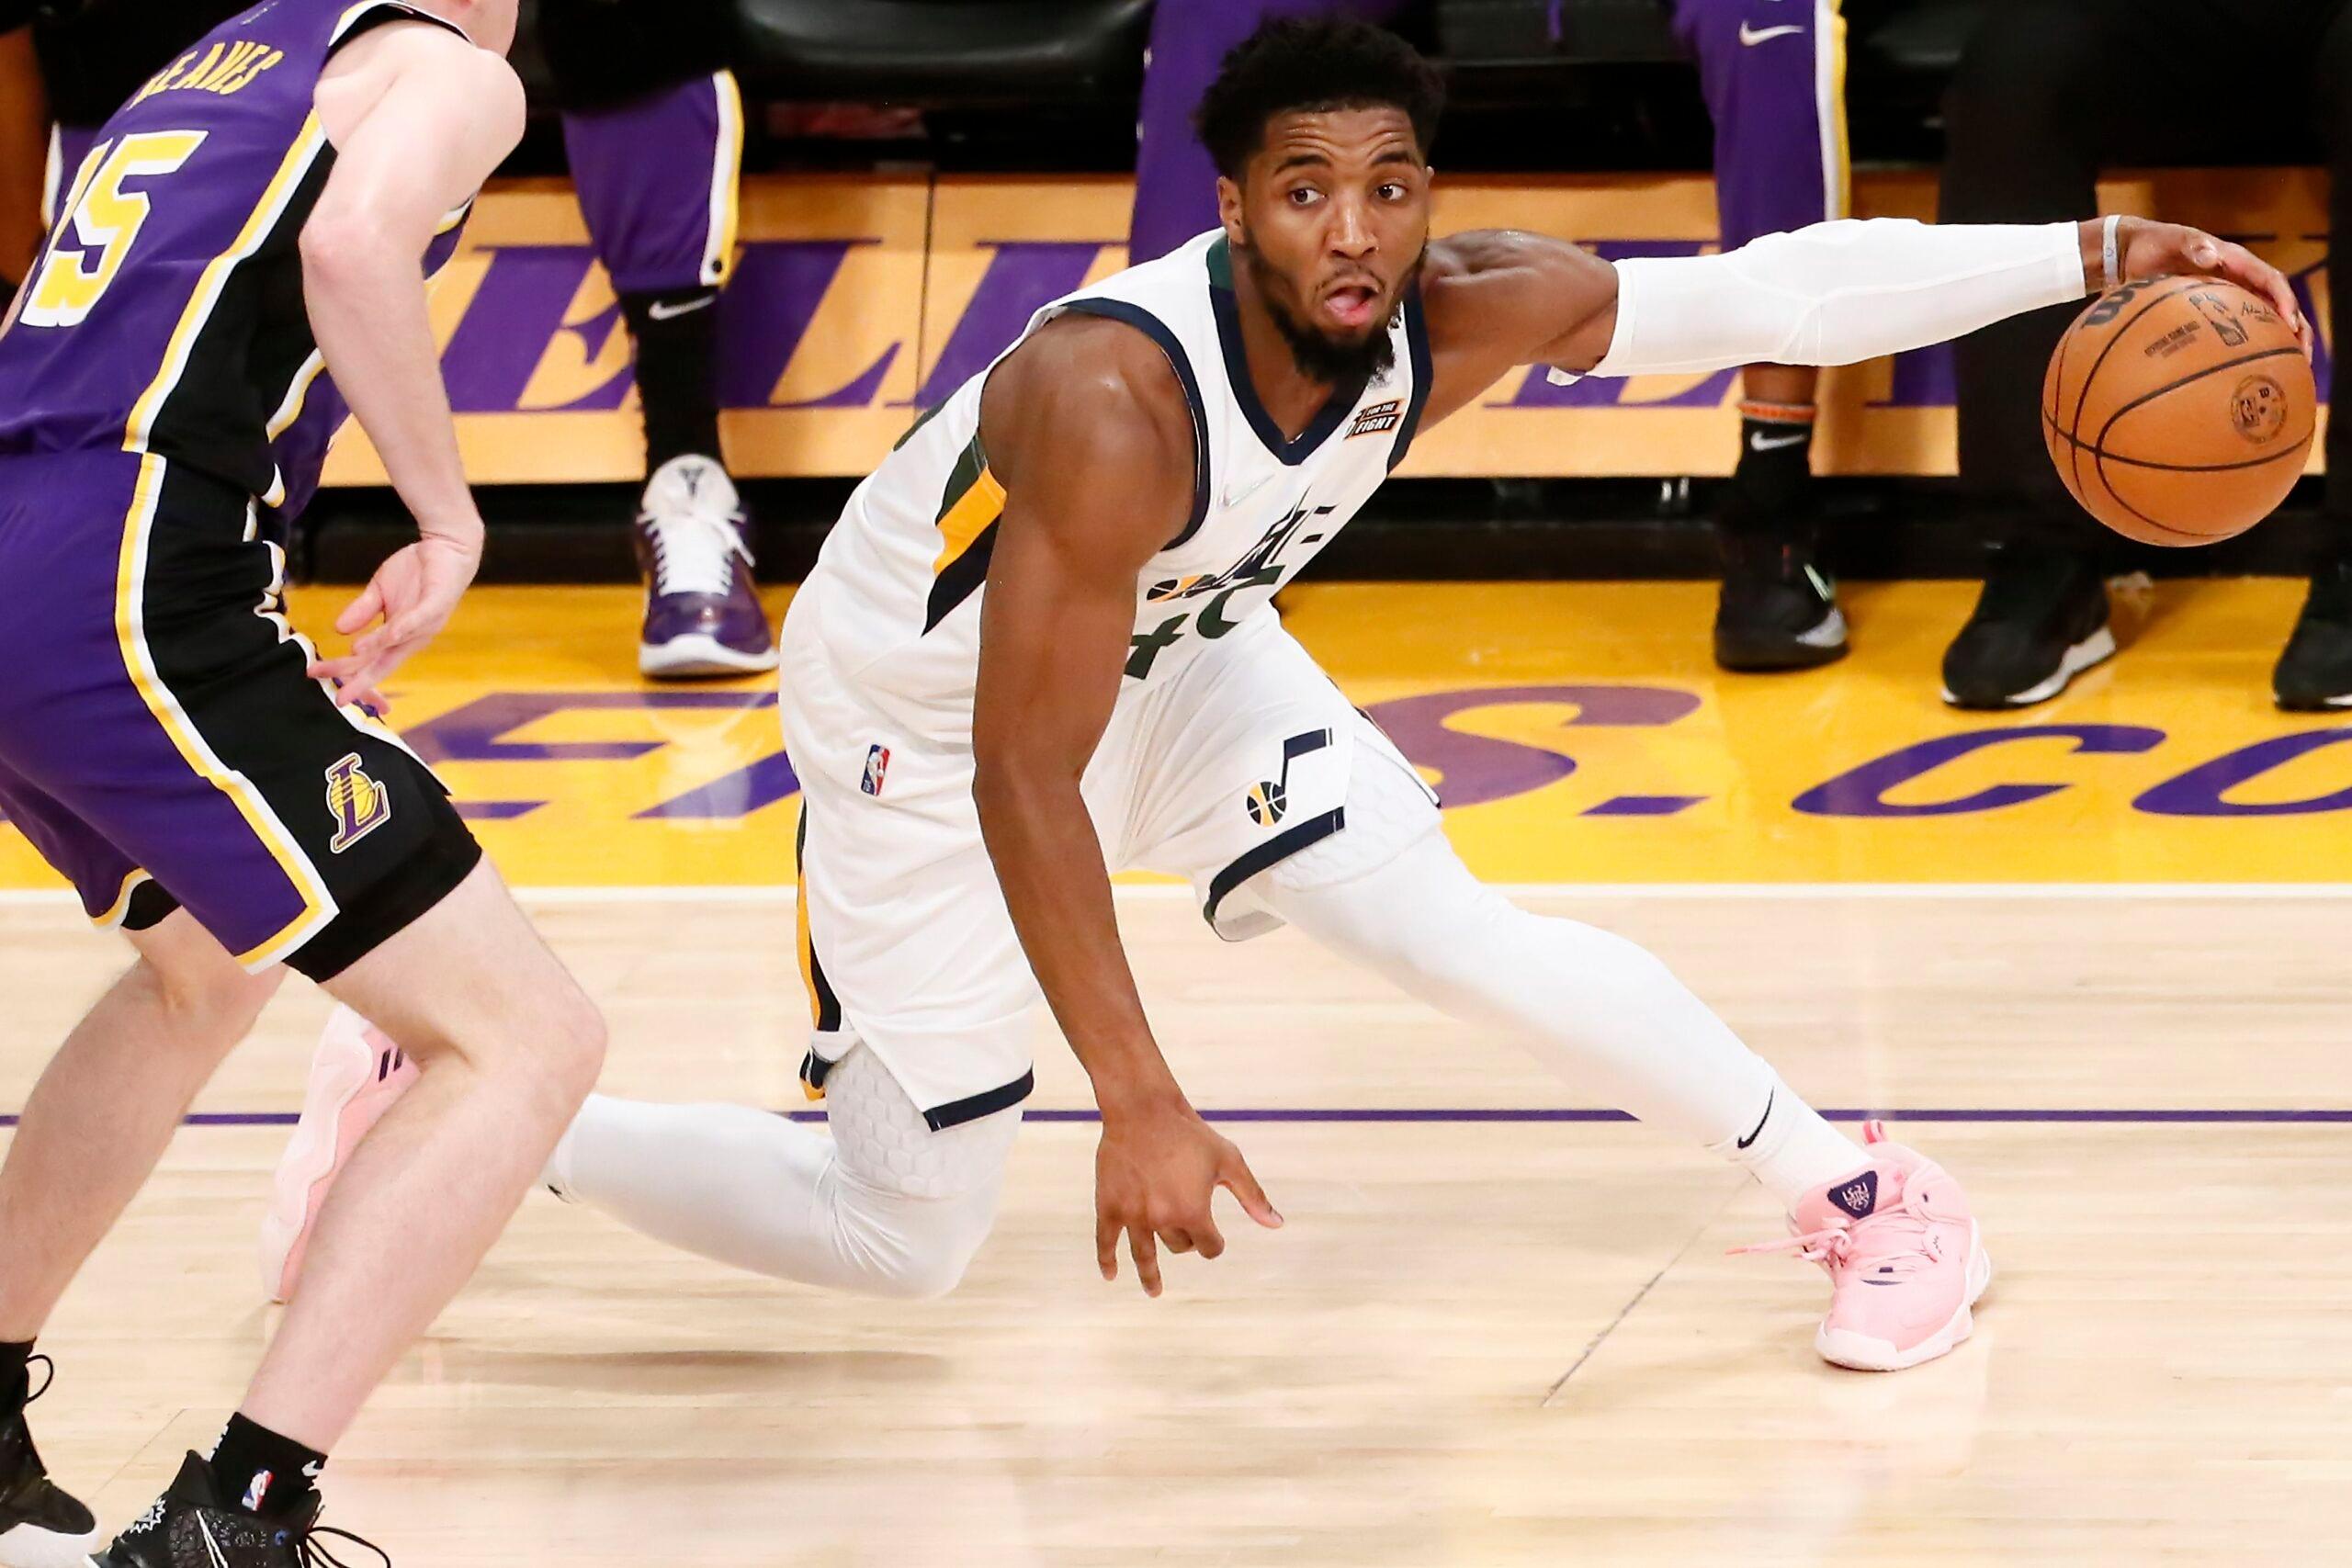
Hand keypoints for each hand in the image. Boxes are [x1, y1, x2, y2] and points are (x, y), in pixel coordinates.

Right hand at [305, 529, 480, 711]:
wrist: (446, 546)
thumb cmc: (416, 572)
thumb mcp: (379, 592)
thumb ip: (361, 611)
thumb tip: (338, 630)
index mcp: (398, 637)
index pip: (373, 663)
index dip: (353, 678)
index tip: (327, 688)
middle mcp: (412, 636)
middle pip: (381, 662)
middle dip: (358, 678)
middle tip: (337, 694)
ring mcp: (425, 623)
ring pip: (397, 643)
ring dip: (374, 650)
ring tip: (351, 658)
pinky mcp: (436, 604)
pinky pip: (418, 619)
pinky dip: (403, 628)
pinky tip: (389, 636)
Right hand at [1093, 1100, 1281, 1296]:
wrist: (1144, 1110)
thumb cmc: (1191, 1135)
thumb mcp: (1229, 1162)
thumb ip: (1253, 1196)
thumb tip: (1277, 1225)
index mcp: (1194, 1212)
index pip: (1209, 1247)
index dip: (1214, 1243)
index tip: (1213, 1238)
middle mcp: (1162, 1220)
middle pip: (1178, 1247)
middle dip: (1185, 1240)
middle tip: (1185, 1223)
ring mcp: (1133, 1215)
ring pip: (1144, 1254)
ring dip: (1150, 1276)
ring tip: (1154, 1291)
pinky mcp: (1108, 1206)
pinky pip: (1105, 1242)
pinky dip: (1107, 1261)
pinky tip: (1111, 1275)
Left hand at [2105, 217, 2311, 355]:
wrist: (2131, 252)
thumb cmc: (2154, 243)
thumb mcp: (2173, 240)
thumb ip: (2192, 245)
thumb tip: (2211, 255)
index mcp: (2236, 261)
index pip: (2270, 280)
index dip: (2284, 301)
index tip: (2289, 324)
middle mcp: (2239, 279)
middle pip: (2278, 304)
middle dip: (2296, 329)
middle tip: (2303, 357)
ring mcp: (2228, 296)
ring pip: (2264, 320)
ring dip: (2279, 343)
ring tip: (2289, 371)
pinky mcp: (2213, 310)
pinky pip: (2238, 329)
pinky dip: (2248, 347)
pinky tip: (2247, 371)